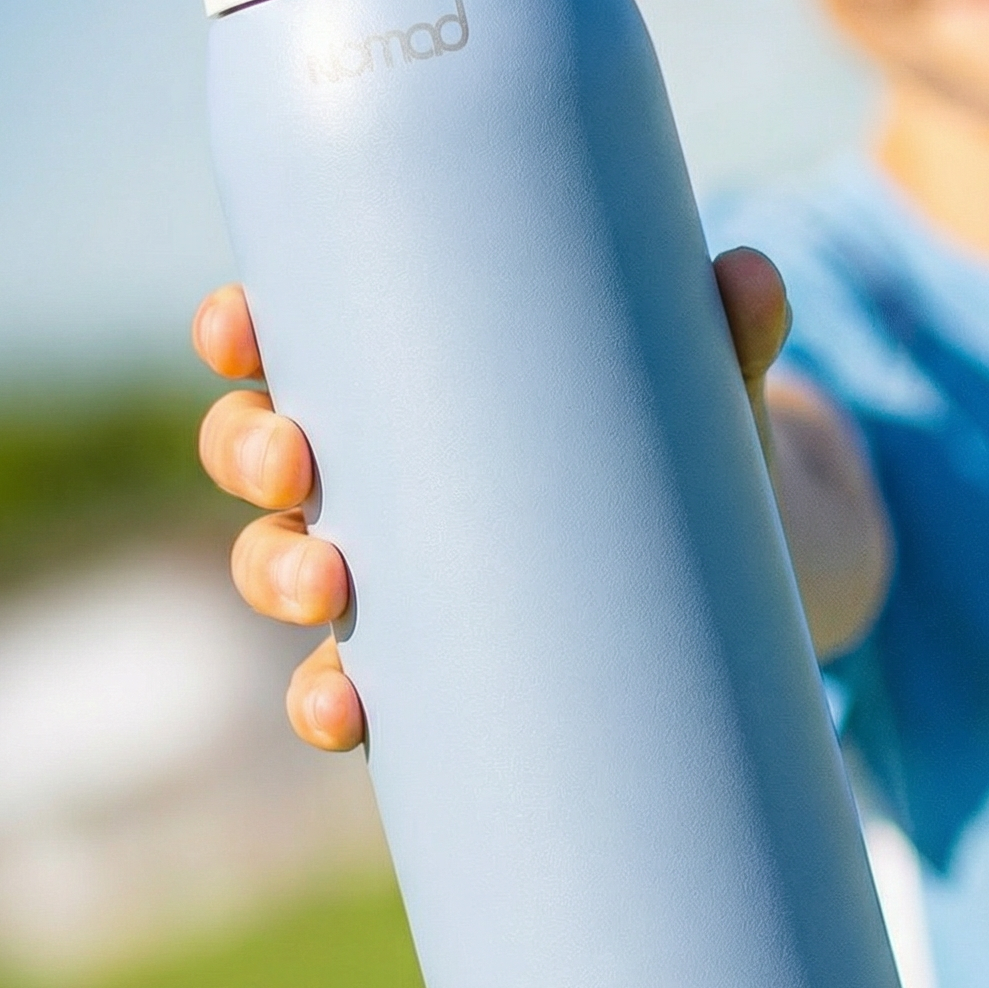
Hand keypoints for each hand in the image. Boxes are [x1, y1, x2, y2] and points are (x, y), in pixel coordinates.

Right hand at [192, 247, 800, 754]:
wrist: (752, 568)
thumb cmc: (693, 437)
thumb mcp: (708, 383)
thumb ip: (728, 330)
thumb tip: (751, 274)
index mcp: (411, 376)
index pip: (291, 339)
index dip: (237, 332)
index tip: (236, 326)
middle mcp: (379, 473)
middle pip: (259, 455)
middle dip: (250, 456)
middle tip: (296, 463)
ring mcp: (398, 572)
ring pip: (284, 569)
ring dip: (277, 577)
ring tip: (329, 588)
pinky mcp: (438, 666)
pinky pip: (349, 685)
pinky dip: (328, 703)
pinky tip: (343, 713)